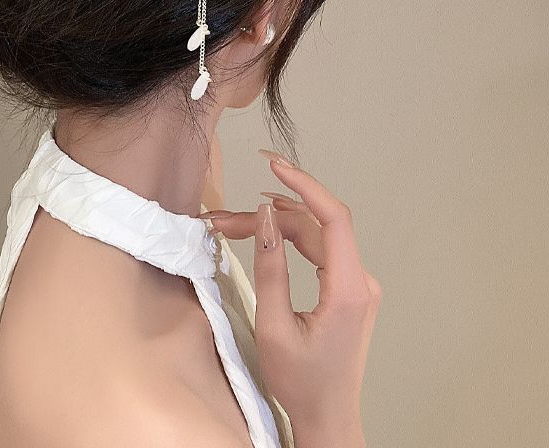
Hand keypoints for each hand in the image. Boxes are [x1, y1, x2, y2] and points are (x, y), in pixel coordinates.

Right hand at [200, 153, 380, 441]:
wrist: (328, 416)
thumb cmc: (302, 382)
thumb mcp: (274, 326)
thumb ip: (270, 268)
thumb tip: (263, 219)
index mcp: (348, 289)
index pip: (334, 218)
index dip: (304, 185)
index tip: (275, 165)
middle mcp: (359, 281)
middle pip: (314, 225)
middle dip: (268, 214)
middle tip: (224, 217)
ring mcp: (355, 284)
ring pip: (313, 235)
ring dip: (274, 226)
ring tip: (231, 225)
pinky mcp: (346, 288)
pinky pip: (319, 250)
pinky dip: (289, 239)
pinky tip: (265, 232)